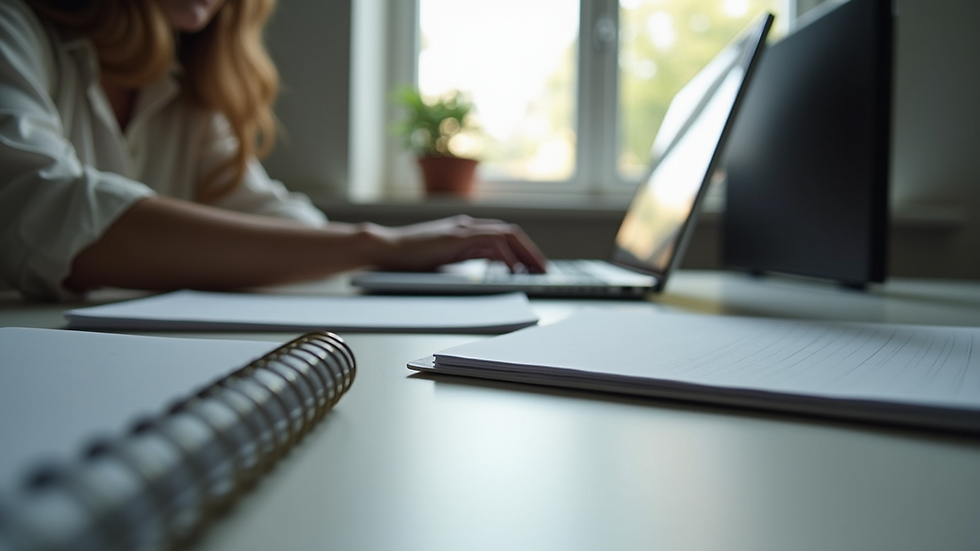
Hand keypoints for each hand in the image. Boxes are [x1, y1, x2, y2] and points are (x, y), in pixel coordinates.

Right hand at [362, 215, 547, 272]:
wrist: (387, 248)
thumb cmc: (410, 258)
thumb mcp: (445, 259)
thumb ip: (466, 259)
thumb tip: (489, 269)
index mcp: (465, 231)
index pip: (502, 237)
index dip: (522, 250)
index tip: (533, 267)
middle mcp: (467, 226)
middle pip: (510, 233)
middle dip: (530, 251)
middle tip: (543, 270)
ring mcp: (462, 229)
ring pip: (505, 234)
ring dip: (524, 253)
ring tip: (535, 271)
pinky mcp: (456, 237)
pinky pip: (490, 242)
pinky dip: (505, 255)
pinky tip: (512, 269)